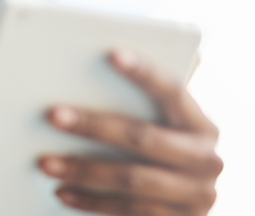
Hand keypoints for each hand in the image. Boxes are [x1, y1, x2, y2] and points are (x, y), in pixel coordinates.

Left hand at [39, 50, 221, 214]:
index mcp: (203, 126)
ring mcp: (197, 197)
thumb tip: (104, 58)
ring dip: (84, 170)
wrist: (179, 208)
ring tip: (46, 162)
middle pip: (143, 137)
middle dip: (94, 126)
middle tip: (52, 115)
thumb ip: (144, 101)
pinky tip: (62, 192)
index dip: (144, 73)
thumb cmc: (158, 155)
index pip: (174, 91)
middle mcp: (207, 160)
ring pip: (132, 179)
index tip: (111, 54)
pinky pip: (129, 211)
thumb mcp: (162, 128)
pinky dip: (91, 202)